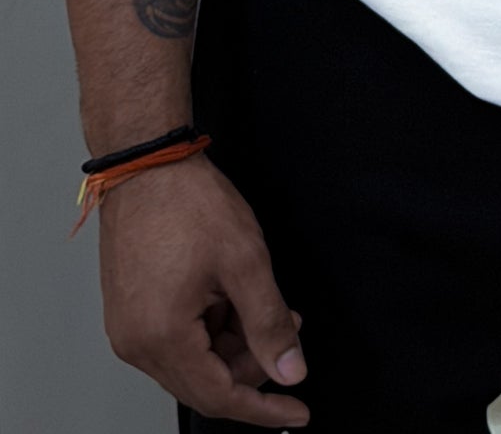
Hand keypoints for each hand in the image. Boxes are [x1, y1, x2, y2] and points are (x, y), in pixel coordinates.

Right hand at [99, 154, 308, 425]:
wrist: (147, 167)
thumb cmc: (190, 205)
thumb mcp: (246, 263)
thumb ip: (269, 325)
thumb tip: (290, 372)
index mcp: (161, 339)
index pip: (219, 397)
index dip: (263, 409)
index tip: (297, 413)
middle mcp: (136, 344)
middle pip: (204, 383)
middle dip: (253, 366)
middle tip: (289, 331)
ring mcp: (128, 329)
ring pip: (192, 362)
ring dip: (233, 344)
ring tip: (266, 304)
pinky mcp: (130, 311)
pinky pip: (177, 340)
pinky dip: (211, 329)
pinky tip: (235, 299)